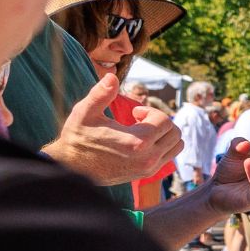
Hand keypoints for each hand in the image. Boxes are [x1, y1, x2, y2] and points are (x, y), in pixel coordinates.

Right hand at [41, 75, 181, 185]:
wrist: (72, 167)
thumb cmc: (77, 137)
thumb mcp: (85, 112)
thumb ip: (101, 94)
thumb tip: (112, 76)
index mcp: (137, 141)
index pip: (165, 120)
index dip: (150, 111)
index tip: (135, 112)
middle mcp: (148, 158)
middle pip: (175, 132)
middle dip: (160, 121)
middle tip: (139, 119)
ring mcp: (149, 168)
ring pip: (177, 146)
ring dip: (165, 133)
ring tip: (143, 129)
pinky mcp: (147, 174)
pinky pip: (169, 156)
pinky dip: (162, 145)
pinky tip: (142, 141)